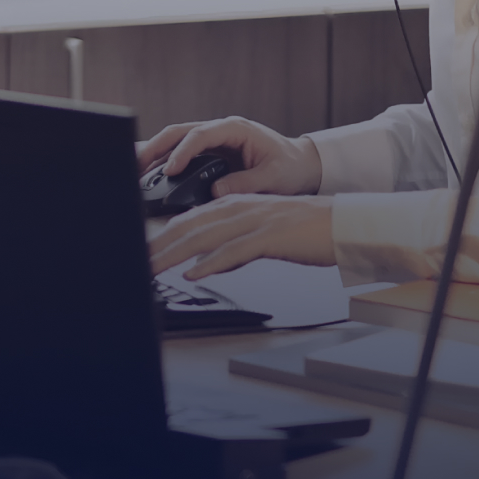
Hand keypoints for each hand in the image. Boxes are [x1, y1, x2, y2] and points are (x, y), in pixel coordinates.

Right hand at [134, 117, 321, 198]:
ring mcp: (213, 141)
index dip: (182, 151)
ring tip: (135, 171)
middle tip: (136, 165)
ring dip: (155, 154)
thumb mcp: (273, 178)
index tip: (170, 170)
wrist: (300, 165)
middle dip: (155, 147)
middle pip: (179, 132)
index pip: (200, 135)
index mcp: (235, 129)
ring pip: (176, 141)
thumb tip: (215, 192)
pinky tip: (151, 177)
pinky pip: (182, 154)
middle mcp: (220, 131)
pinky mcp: (210, 154)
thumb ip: (245, 183)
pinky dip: (165, 163)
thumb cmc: (290, 168)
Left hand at [149, 195, 335, 277]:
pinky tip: (194, 273)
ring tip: (152, 269)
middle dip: (158, 245)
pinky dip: (211, 262)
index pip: (188, 220)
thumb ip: (233, 245)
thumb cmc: (305, 232)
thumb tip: (205, 264)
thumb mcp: (261, 235)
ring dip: (174, 254)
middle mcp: (240, 208)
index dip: (161, 236)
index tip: (142, 252)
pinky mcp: (270, 236)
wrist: (342, 225)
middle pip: (189, 226)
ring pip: (205, 237)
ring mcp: (254, 220)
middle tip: (135, 262)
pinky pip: (235, 250)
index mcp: (236, 205)